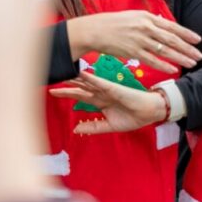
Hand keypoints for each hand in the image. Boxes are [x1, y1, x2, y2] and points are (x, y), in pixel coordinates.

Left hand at [50, 72, 166, 134]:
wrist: (149, 113)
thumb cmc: (133, 117)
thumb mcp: (109, 125)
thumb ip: (93, 126)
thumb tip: (76, 128)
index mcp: (101, 101)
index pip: (80, 96)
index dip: (67, 93)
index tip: (53, 91)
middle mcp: (102, 93)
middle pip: (81, 88)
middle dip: (66, 86)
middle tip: (51, 80)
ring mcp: (108, 90)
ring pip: (88, 83)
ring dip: (75, 78)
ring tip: (63, 73)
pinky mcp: (114, 89)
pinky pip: (100, 83)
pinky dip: (91, 78)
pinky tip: (81, 73)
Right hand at [67, 10, 201, 73]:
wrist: (95, 30)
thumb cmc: (114, 23)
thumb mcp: (134, 16)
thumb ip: (150, 21)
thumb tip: (163, 24)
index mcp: (148, 17)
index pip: (172, 27)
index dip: (187, 34)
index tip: (198, 40)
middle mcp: (146, 27)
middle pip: (172, 39)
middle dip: (188, 48)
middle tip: (200, 55)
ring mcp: (140, 40)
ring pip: (165, 50)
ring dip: (180, 58)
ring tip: (192, 63)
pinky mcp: (132, 51)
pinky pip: (152, 60)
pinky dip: (164, 65)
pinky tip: (174, 70)